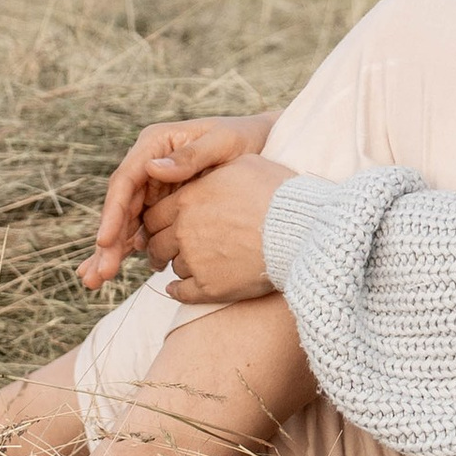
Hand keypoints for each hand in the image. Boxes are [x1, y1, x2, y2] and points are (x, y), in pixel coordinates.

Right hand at [81, 117, 277, 289]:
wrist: (264, 144)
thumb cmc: (245, 138)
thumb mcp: (223, 142)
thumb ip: (192, 155)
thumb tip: (153, 167)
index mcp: (155, 144)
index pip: (125, 181)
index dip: (113, 212)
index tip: (106, 241)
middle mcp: (148, 164)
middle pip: (120, 205)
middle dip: (108, 241)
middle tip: (99, 274)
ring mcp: (152, 184)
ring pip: (125, 221)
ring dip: (111, 250)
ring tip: (96, 280)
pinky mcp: (162, 203)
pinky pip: (141, 228)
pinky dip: (126, 249)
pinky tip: (113, 272)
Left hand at [140, 155, 293, 305]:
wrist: (302, 229)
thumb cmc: (276, 192)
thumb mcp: (240, 162)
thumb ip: (202, 163)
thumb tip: (170, 167)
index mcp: (189, 200)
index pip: (154, 215)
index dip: (158, 222)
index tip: (166, 226)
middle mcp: (186, 231)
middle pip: (157, 243)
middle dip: (161, 245)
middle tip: (168, 248)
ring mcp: (196, 261)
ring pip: (173, 266)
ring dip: (178, 264)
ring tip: (192, 262)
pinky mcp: (210, 287)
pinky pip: (181, 293)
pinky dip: (177, 291)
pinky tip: (178, 289)